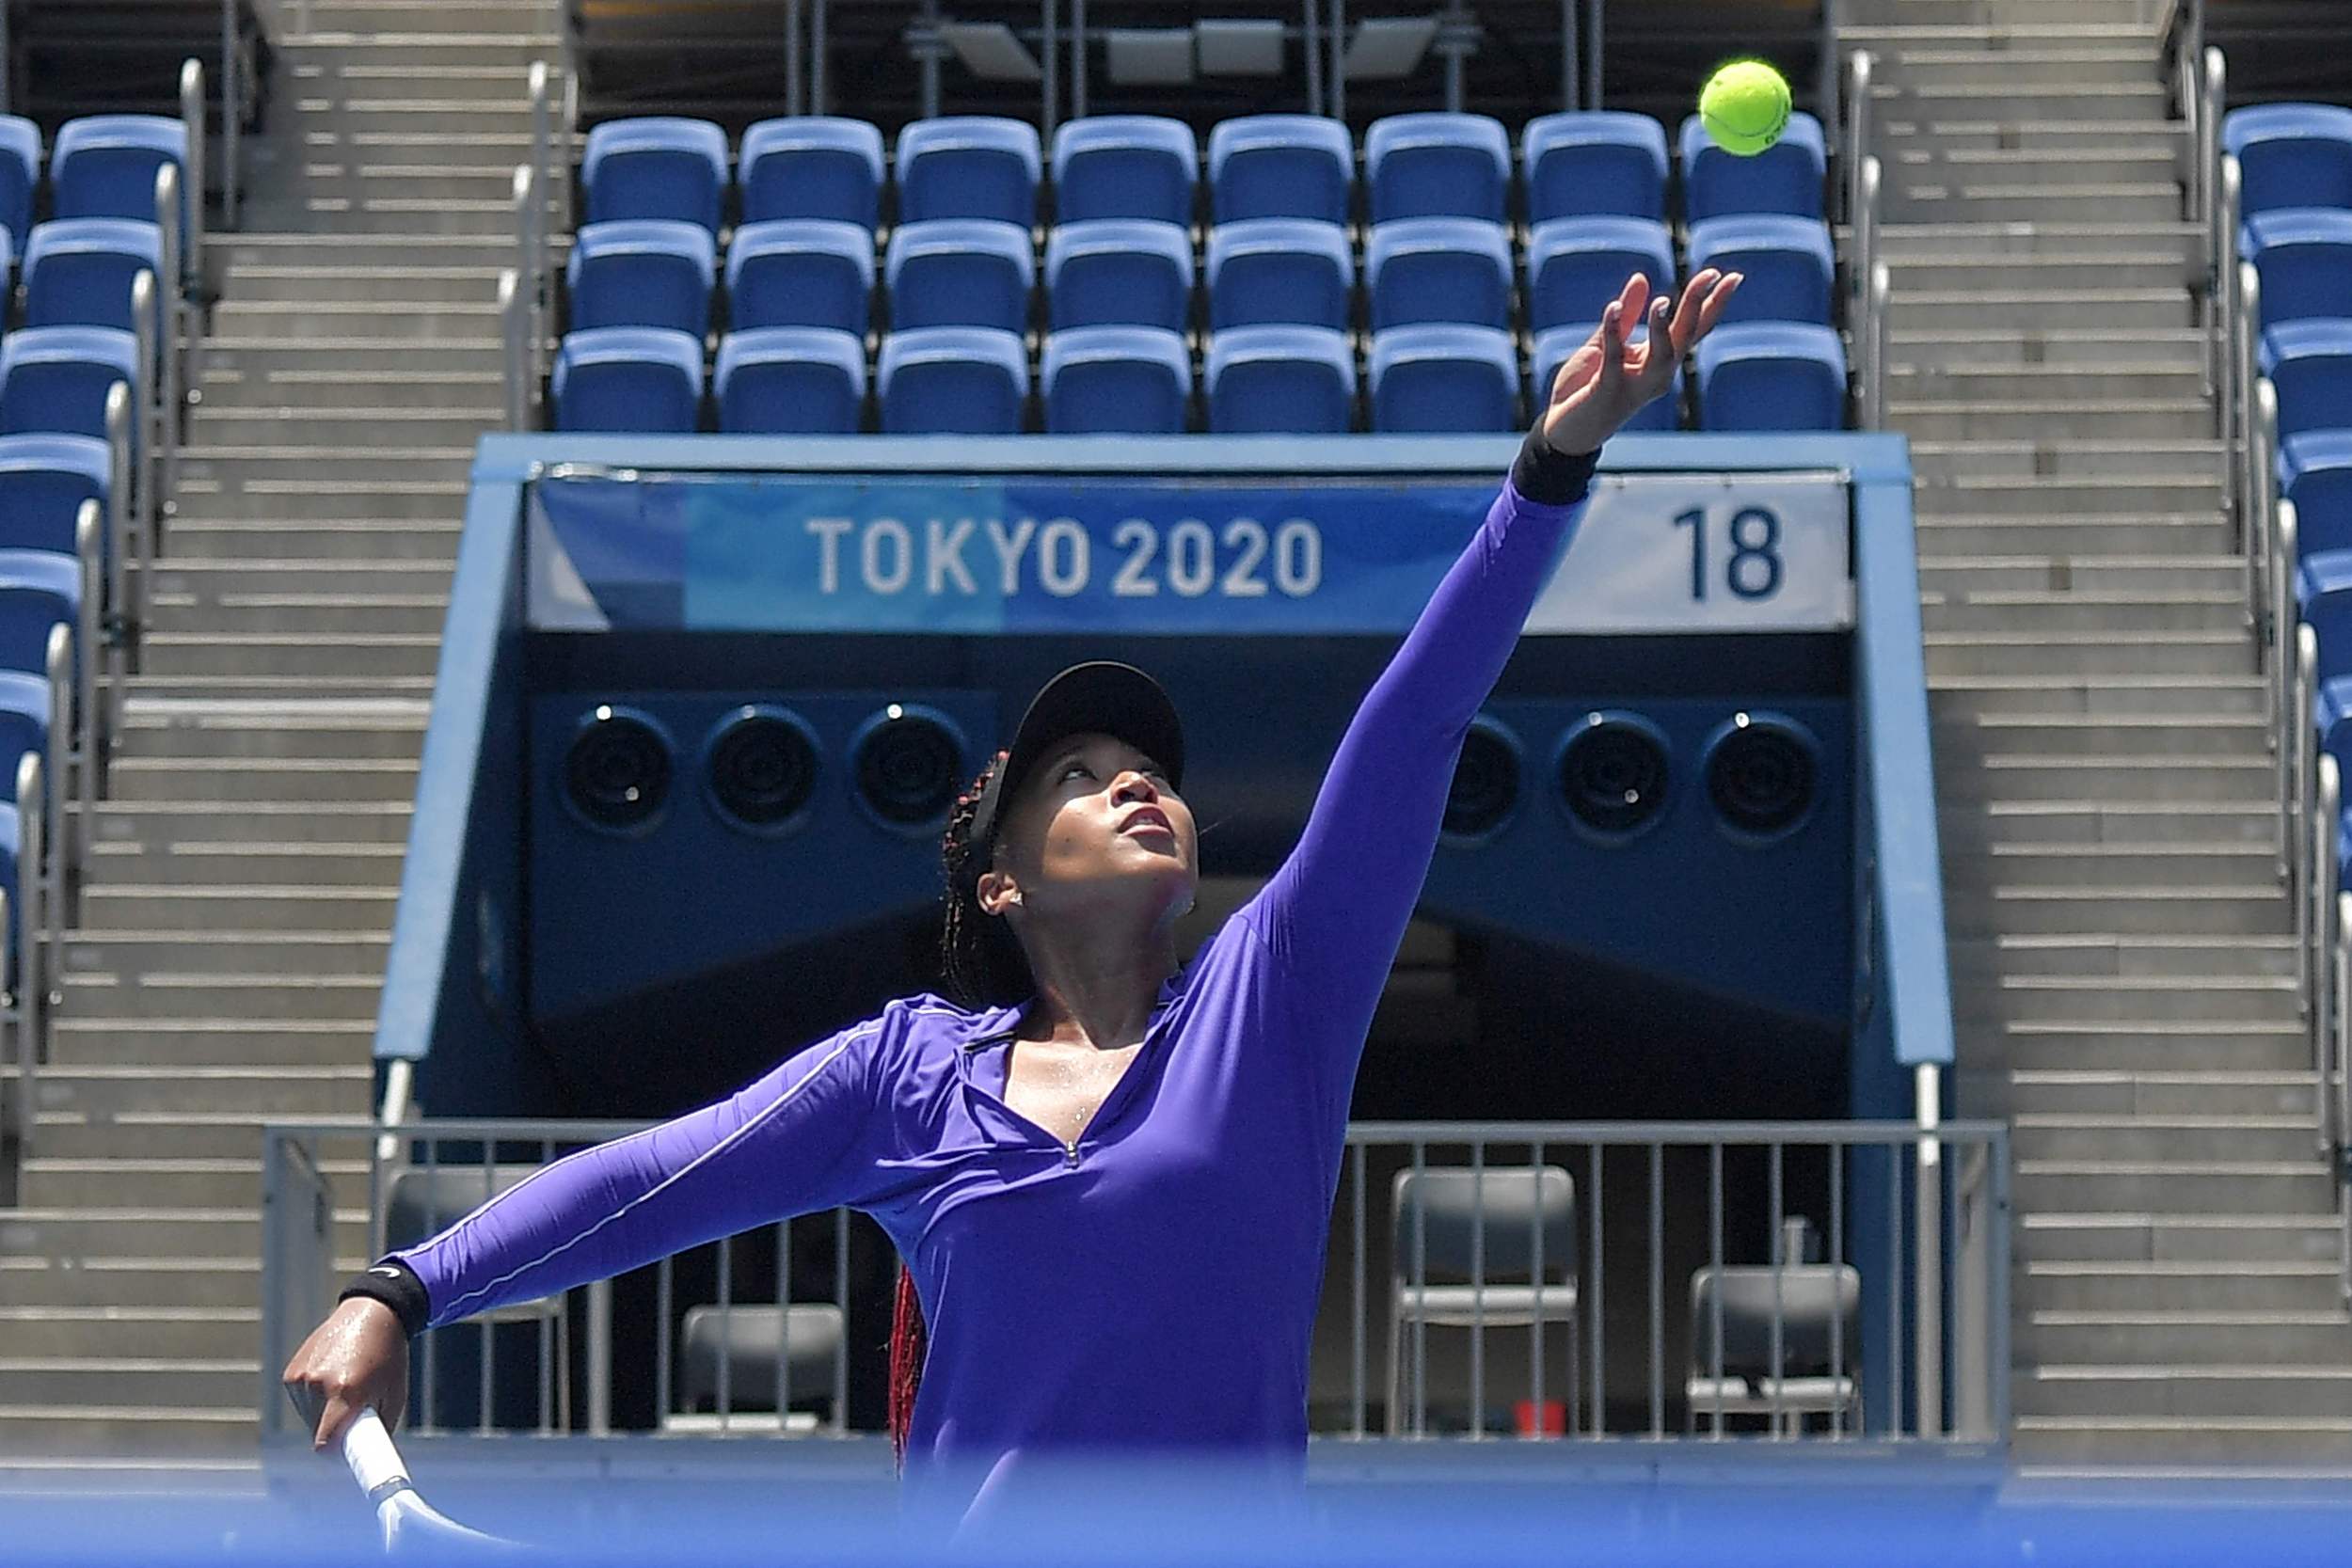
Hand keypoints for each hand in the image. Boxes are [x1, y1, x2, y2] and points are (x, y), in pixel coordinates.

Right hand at [281, 1297, 409, 1450]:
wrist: (373, 1313)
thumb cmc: (390, 1357)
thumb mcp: (395, 1395)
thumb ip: (378, 1429)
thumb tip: (366, 1459)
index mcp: (346, 1392)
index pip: (325, 1443)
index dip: (334, 1455)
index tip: (342, 1458)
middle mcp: (318, 1384)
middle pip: (318, 1432)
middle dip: (335, 1431)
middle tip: (356, 1411)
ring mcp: (301, 1377)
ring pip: (308, 1418)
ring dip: (324, 1414)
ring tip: (346, 1386)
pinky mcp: (291, 1373)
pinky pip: (300, 1401)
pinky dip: (314, 1398)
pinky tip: (332, 1377)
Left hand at [1539, 269, 1742, 455]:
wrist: (1564, 433)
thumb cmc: (1587, 388)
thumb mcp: (1607, 344)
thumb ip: (1626, 315)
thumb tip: (1641, 277)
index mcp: (1659, 361)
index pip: (1693, 329)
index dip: (1713, 304)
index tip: (1732, 276)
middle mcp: (1657, 375)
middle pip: (1684, 336)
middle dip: (1698, 305)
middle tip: (1712, 274)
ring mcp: (1635, 386)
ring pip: (1662, 355)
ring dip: (1663, 328)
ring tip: (1663, 300)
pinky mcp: (1608, 391)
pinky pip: (1613, 359)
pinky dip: (1614, 332)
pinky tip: (1612, 307)